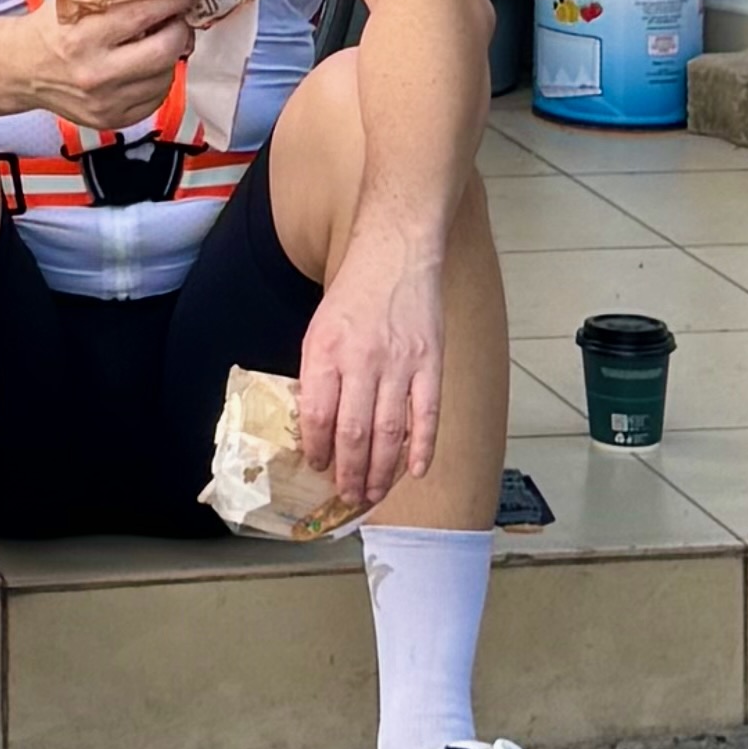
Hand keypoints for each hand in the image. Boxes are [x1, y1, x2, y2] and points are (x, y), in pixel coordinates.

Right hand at [9, 0, 195, 134]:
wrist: (23, 68)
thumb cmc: (53, 27)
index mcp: (85, 36)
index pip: (144, 16)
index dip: (173, 2)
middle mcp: (96, 73)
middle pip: (164, 52)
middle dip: (179, 31)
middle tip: (178, 20)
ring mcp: (106, 102)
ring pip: (166, 77)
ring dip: (170, 56)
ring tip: (156, 43)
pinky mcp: (112, 120)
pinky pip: (156, 100)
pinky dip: (158, 80)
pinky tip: (144, 67)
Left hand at [299, 239, 447, 519]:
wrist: (396, 252)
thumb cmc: (354, 293)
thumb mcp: (320, 328)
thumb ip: (319, 374)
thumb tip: (317, 426)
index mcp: (325, 350)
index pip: (316, 414)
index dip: (316, 448)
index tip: (317, 467)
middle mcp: (361, 360)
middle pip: (353, 432)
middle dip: (349, 473)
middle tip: (347, 496)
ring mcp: (400, 364)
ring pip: (389, 433)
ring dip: (380, 471)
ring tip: (372, 493)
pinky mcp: (431, 363)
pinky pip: (427, 415)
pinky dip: (422, 447)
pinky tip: (416, 470)